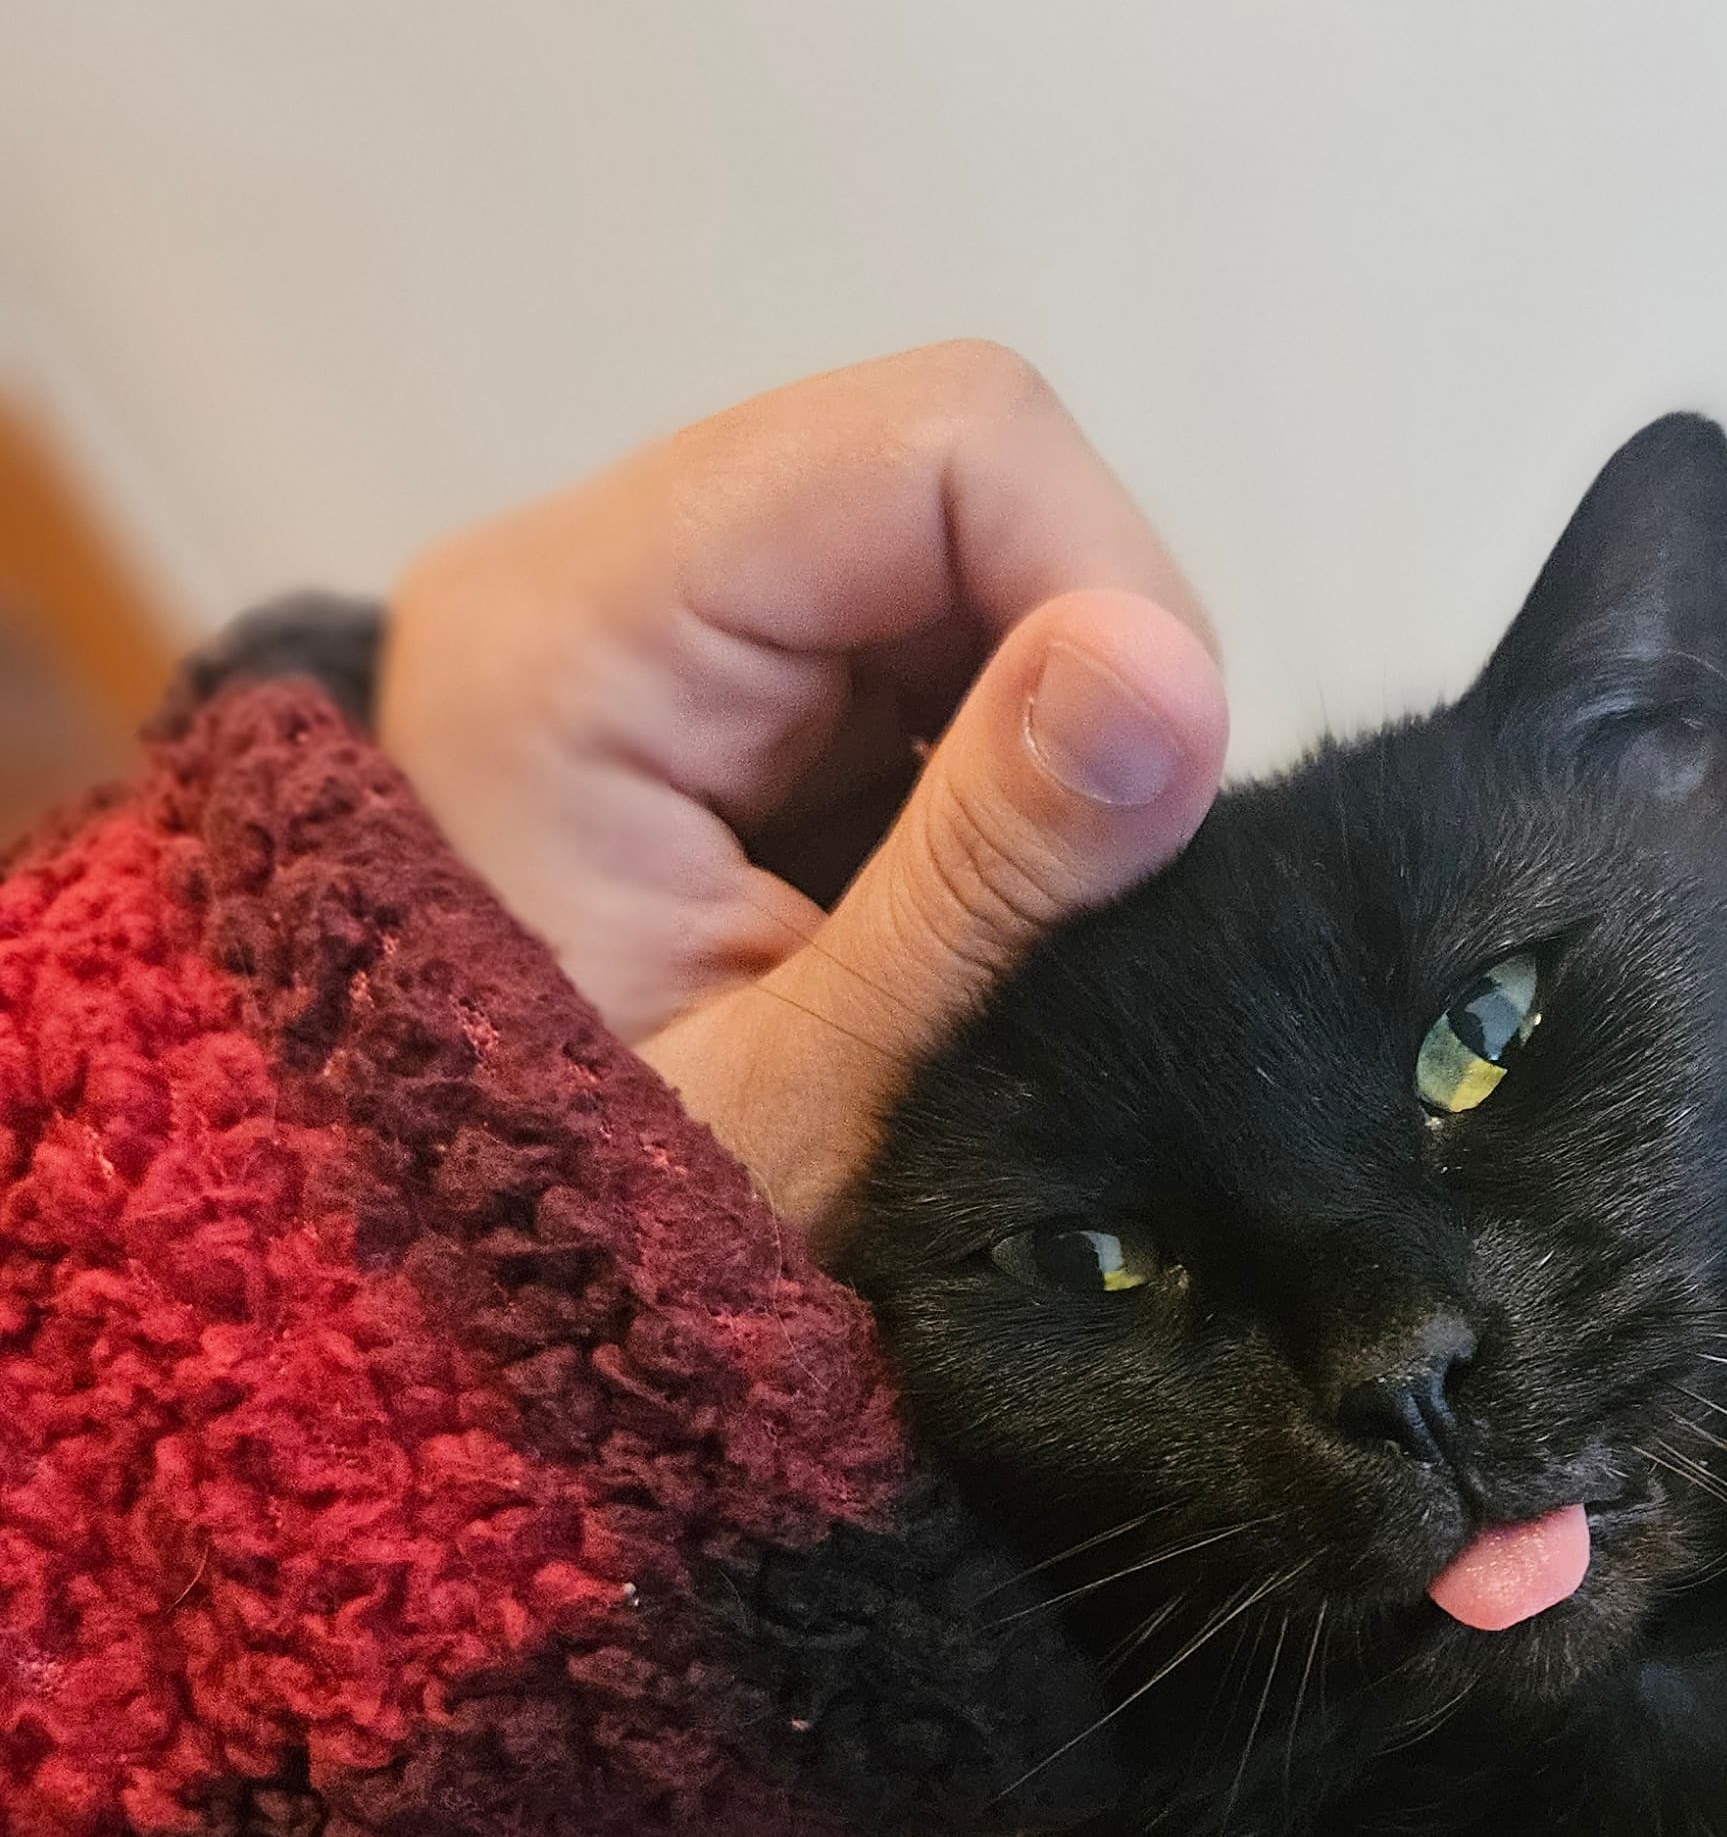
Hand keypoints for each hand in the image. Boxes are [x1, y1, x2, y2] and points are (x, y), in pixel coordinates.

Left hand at [378, 343, 1228, 1235]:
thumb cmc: (592, 1268)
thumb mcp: (810, 1098)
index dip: (1107, 587)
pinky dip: (1006, 778)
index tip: (1168, 803)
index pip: (933, 447)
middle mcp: (593, 582)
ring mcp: (658, 638)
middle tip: (1096, 895)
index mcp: (566, 639)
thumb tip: (1173, 669)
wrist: (444, 1389)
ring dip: (1053, 733)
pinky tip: (962, 921)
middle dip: (1089, 665)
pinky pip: (933, 664)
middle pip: (954, 476)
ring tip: (1004, 936)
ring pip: (966, 568)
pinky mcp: (719, 710)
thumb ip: (991, 872)